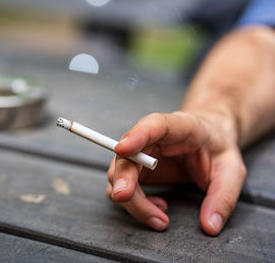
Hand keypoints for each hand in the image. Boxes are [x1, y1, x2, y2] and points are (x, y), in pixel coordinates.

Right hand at [106, 111, 245, 235]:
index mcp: (180, 126)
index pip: (154, 125)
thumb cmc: (217, 150)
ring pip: (118, 176)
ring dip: (132, 201)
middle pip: (127, 156)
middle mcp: (151, 138)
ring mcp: (139, 154)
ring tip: (162, 218)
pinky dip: (135, 205)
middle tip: (126, 198)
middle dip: (124, 179)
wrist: (206, 140)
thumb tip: (210, 226)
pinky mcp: (134, 170)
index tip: (123, 149)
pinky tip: (157, 209)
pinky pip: (122, 188)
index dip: (136, 135)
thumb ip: (223, 197)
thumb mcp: (232, 170)